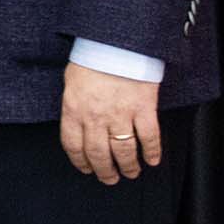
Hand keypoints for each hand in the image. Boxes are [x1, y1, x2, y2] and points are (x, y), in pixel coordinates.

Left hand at [59, 60, 161, 184]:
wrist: (116, 43)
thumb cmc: (92, 59)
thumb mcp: (72, 83)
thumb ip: (74, 107)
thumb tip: (76, 125)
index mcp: (74, 110)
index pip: (73, 146)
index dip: (80, 162)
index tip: (87, 169)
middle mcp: (96, 117)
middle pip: (98, 154)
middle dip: (104, 171)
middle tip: (110, 179)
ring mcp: (121, 115)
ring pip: (124, 151)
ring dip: (128, 166)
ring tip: (130, 173)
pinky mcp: (144, 109)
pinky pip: (149, 138)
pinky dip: (152, 152)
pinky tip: (152, 160)